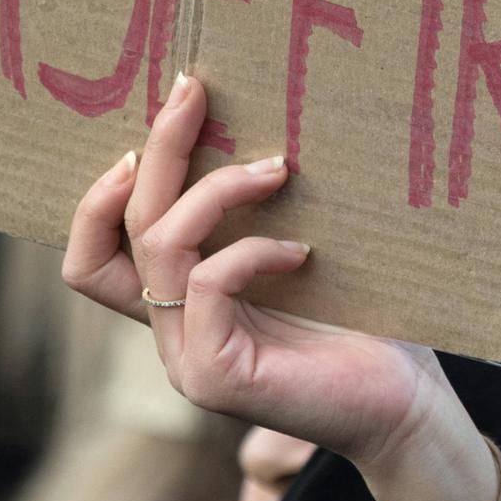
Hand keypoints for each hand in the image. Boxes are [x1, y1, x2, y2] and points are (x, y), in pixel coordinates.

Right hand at [59, 76, 500, 500]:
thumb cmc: (368, 328)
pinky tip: (305, 253)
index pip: (93, 256)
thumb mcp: (302, 255)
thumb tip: (259, 122)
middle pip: (120, 230)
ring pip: (159, 246)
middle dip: (159, 149)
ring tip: (278, 169)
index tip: (152, 132)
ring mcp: (185, 359)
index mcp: (181, 306)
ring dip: (215, 191)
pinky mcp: (213, 376)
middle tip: (193, 88)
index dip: (100, 197)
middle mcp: (171, 333)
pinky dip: (252, 251)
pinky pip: (205, 282)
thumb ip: (262, 215)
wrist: (408, 411)